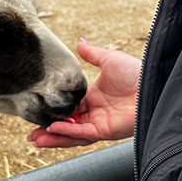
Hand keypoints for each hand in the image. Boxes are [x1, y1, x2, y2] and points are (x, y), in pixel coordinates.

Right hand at [27, 39, 141, 147]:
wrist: (151, 82)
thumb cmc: (135, 71)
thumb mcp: (108, 58)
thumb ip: (92, 54)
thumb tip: (79, 41)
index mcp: (93, 97)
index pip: (69, 108)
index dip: (54, 111)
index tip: (38, 111)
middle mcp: (94, 113)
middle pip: (67, 125)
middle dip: (49, 131)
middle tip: (31, 134)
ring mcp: (99, 123)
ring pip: (72, 134)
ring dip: (54, 137)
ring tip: (35, 139)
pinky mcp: (105, 130)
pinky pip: (83, 133)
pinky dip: (67, 132)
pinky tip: (53, 129)